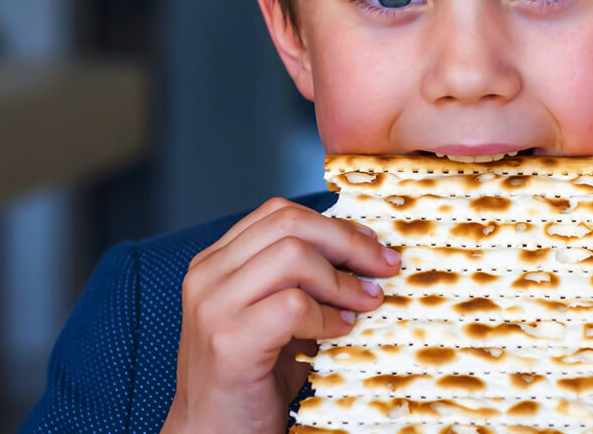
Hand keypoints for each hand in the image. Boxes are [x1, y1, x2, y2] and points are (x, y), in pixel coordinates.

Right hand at [159, 198, 400, 433]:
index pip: (278, 213)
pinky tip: (339, 331)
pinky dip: (327, 316)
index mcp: (216, 262)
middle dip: (348, 241)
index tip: (370, 242)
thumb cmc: (251, 378)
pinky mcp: (229, 341)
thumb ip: (303, 280)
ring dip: (341, 280)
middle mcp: (208, 276)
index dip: (333, 223)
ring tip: (365, 303)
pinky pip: (294, 305)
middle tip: (384, 266)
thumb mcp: (276, 315)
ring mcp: (214, 306)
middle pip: (289, 224)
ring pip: (293, 256)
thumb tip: (364, 252)